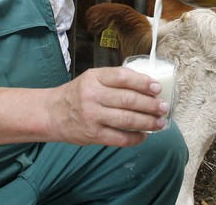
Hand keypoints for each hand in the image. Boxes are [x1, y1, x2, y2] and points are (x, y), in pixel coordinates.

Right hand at [49, 67, 168, 146]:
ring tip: (160, 122)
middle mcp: (92, 96)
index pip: (122, 77)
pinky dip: (135, 138)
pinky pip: (119, 138)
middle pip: (128, 100)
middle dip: (150, 104)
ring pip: (126, 120)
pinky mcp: (92, 135)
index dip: (143, 82)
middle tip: (164, 107)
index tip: (157, 87)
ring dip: (147, 122)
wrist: (51, 113)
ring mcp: (92, 116)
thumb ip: (115, 79)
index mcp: (94, 78)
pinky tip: (144, 135)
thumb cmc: (78, 94)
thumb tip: (147, 84)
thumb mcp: (93, 78)